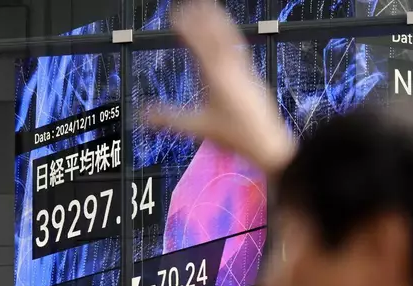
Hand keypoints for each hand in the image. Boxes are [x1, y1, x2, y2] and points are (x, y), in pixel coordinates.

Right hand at [145, 0, 293, 175]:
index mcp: (217, 76)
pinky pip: (239, 48)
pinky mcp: (253, 77)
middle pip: (217, 34)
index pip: (200, 43)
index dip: (187, 27)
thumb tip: (143, 114)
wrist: (269, 143)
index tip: (176, 15)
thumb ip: (170, 118)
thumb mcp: (199, 128)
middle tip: (191, 4)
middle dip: (204, 17)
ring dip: (219, 21)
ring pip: (231, 39)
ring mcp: (245, 71)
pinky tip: (229, 37)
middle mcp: (232, 68)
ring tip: (210, 8)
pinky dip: (230, 36)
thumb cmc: (237, 135)